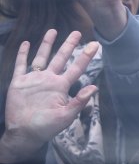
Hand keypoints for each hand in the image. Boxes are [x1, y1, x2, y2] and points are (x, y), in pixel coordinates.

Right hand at [0, 30, 98, 162]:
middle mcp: (49, 80)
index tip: (96, 44)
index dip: (86, 56)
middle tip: (76, 32)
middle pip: (61, 58)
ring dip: (46, 44)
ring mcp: (34, 80)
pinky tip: (26, 43)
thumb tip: (94, 87)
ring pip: (42, 57)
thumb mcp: (66, 116)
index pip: (77, 68)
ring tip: (52, 30)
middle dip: (68, 45)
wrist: (24, 133)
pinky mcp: (19, 82)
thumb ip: (79, 101)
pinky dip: (22, 54)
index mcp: (61, 86)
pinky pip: (20, 65)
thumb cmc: (47, 127)